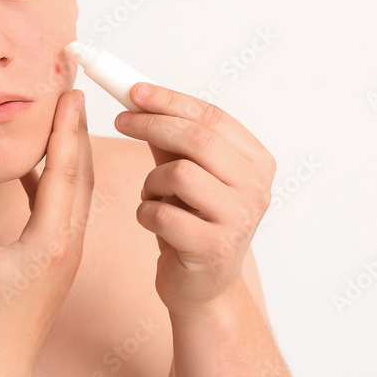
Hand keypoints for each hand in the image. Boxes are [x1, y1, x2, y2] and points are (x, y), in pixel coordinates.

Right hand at [0, 89, 94, 367]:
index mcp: (49, 243)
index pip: (63, 174)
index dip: (67, 131)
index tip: (71, 96)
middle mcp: (67, 244)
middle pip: (80, 176)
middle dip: (78, 131)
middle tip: (75, 92)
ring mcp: (66, 252)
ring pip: (76, 192)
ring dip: (72, 153)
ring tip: (64, 117)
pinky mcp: (57, 258)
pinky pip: (62, 208)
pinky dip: (54, 180)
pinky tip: (34, 164)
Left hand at [114, 82, 274, 315]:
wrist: (202, 286)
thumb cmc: (191, 221)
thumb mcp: (183, 172)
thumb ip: (169, 137)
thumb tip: (137, 94)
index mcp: (257, 162)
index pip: (212, 116)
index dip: (170, 99)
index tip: (134, 90)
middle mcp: (257, 188)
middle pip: (198, 138)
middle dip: (151, 124)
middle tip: (120, 121)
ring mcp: (239, 219)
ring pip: (180, 173)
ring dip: (152, 181)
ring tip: (153, 195)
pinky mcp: (214, 248)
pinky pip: (162, 213)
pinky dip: (146, 211)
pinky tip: (152, 221)